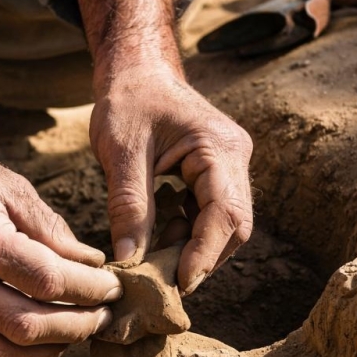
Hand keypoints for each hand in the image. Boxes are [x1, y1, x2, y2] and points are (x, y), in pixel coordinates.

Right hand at [0, 140, 121, 356]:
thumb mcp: (8, 187)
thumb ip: (52, 229)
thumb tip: (90, 263)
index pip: (48, 281)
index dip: (89, 290)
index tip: (112, 287)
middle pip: (29, 325)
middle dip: (78, 326)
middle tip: (103, 316)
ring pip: (4, 352)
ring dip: (50, 350)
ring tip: (77, 333)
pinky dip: (14, 356)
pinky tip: (38, 342)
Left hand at [73, 0, 253, 294]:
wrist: (136, 72)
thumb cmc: (127, 101)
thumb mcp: (120, 153)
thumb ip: (129, 207)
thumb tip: (129, 262)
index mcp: (219, 147)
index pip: (225, 213)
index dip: (204, 254)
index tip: (177, 284)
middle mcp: (235, 157)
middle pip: (233, 225)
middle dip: (200, 257)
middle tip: (160, 281)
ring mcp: (229, 166)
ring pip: (223, 225)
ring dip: (191, 248)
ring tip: (153, 260)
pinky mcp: (215, 174)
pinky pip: (208, 214)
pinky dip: (185, 233)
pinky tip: (158, 237)